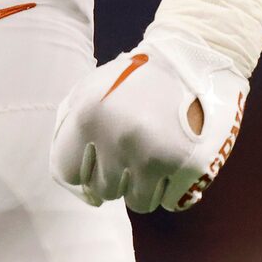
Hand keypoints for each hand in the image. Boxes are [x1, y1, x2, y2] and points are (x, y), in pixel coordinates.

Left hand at [50, 28, 247, 213]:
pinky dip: (172, 189)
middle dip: (115, 177)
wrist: (194, 58)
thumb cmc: (136, 77)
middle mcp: (118, 140)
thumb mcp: (91, 88)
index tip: (96, 165)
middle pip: (104, 191)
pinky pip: (170, 202)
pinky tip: (174, 161)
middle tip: (131, 153)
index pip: (68, 173)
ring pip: (138, 203)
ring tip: (153, 156)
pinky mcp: (190, 168)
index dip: (82, 171)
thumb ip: (71, 126)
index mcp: (88, 117)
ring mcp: (155, 156)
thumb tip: (69, 177)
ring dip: (144, 186)